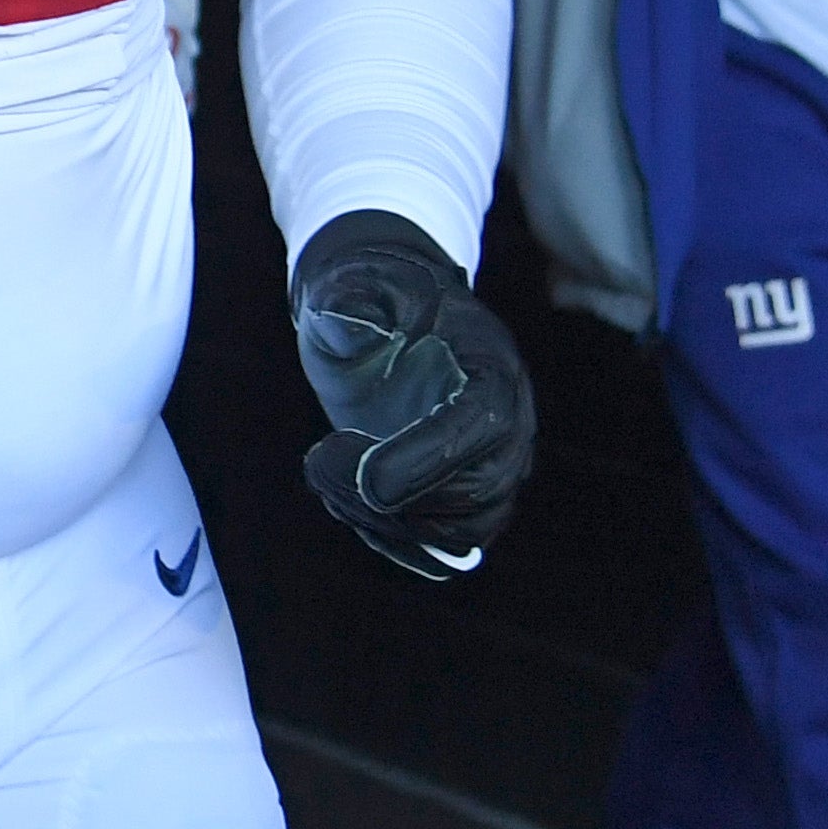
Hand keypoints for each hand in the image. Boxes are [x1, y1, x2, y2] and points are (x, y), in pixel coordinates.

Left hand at [290, 209, 534, 578]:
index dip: (432, 456)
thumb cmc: (370, 295)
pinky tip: (344, 501)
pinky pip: (445, 545)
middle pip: (479, 490)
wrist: (382, 314)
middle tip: (320, 465)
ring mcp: (489, 464)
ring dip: (387, 523)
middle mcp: (507, 422)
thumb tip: (344, 326)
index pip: (486, 422)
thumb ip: (349, 301)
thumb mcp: (353, 283)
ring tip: (325, 476)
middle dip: (394, 496)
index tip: (368, 476)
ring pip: (462, 529)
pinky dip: (393, 540)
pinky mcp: (462, 495)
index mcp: (491, 364)